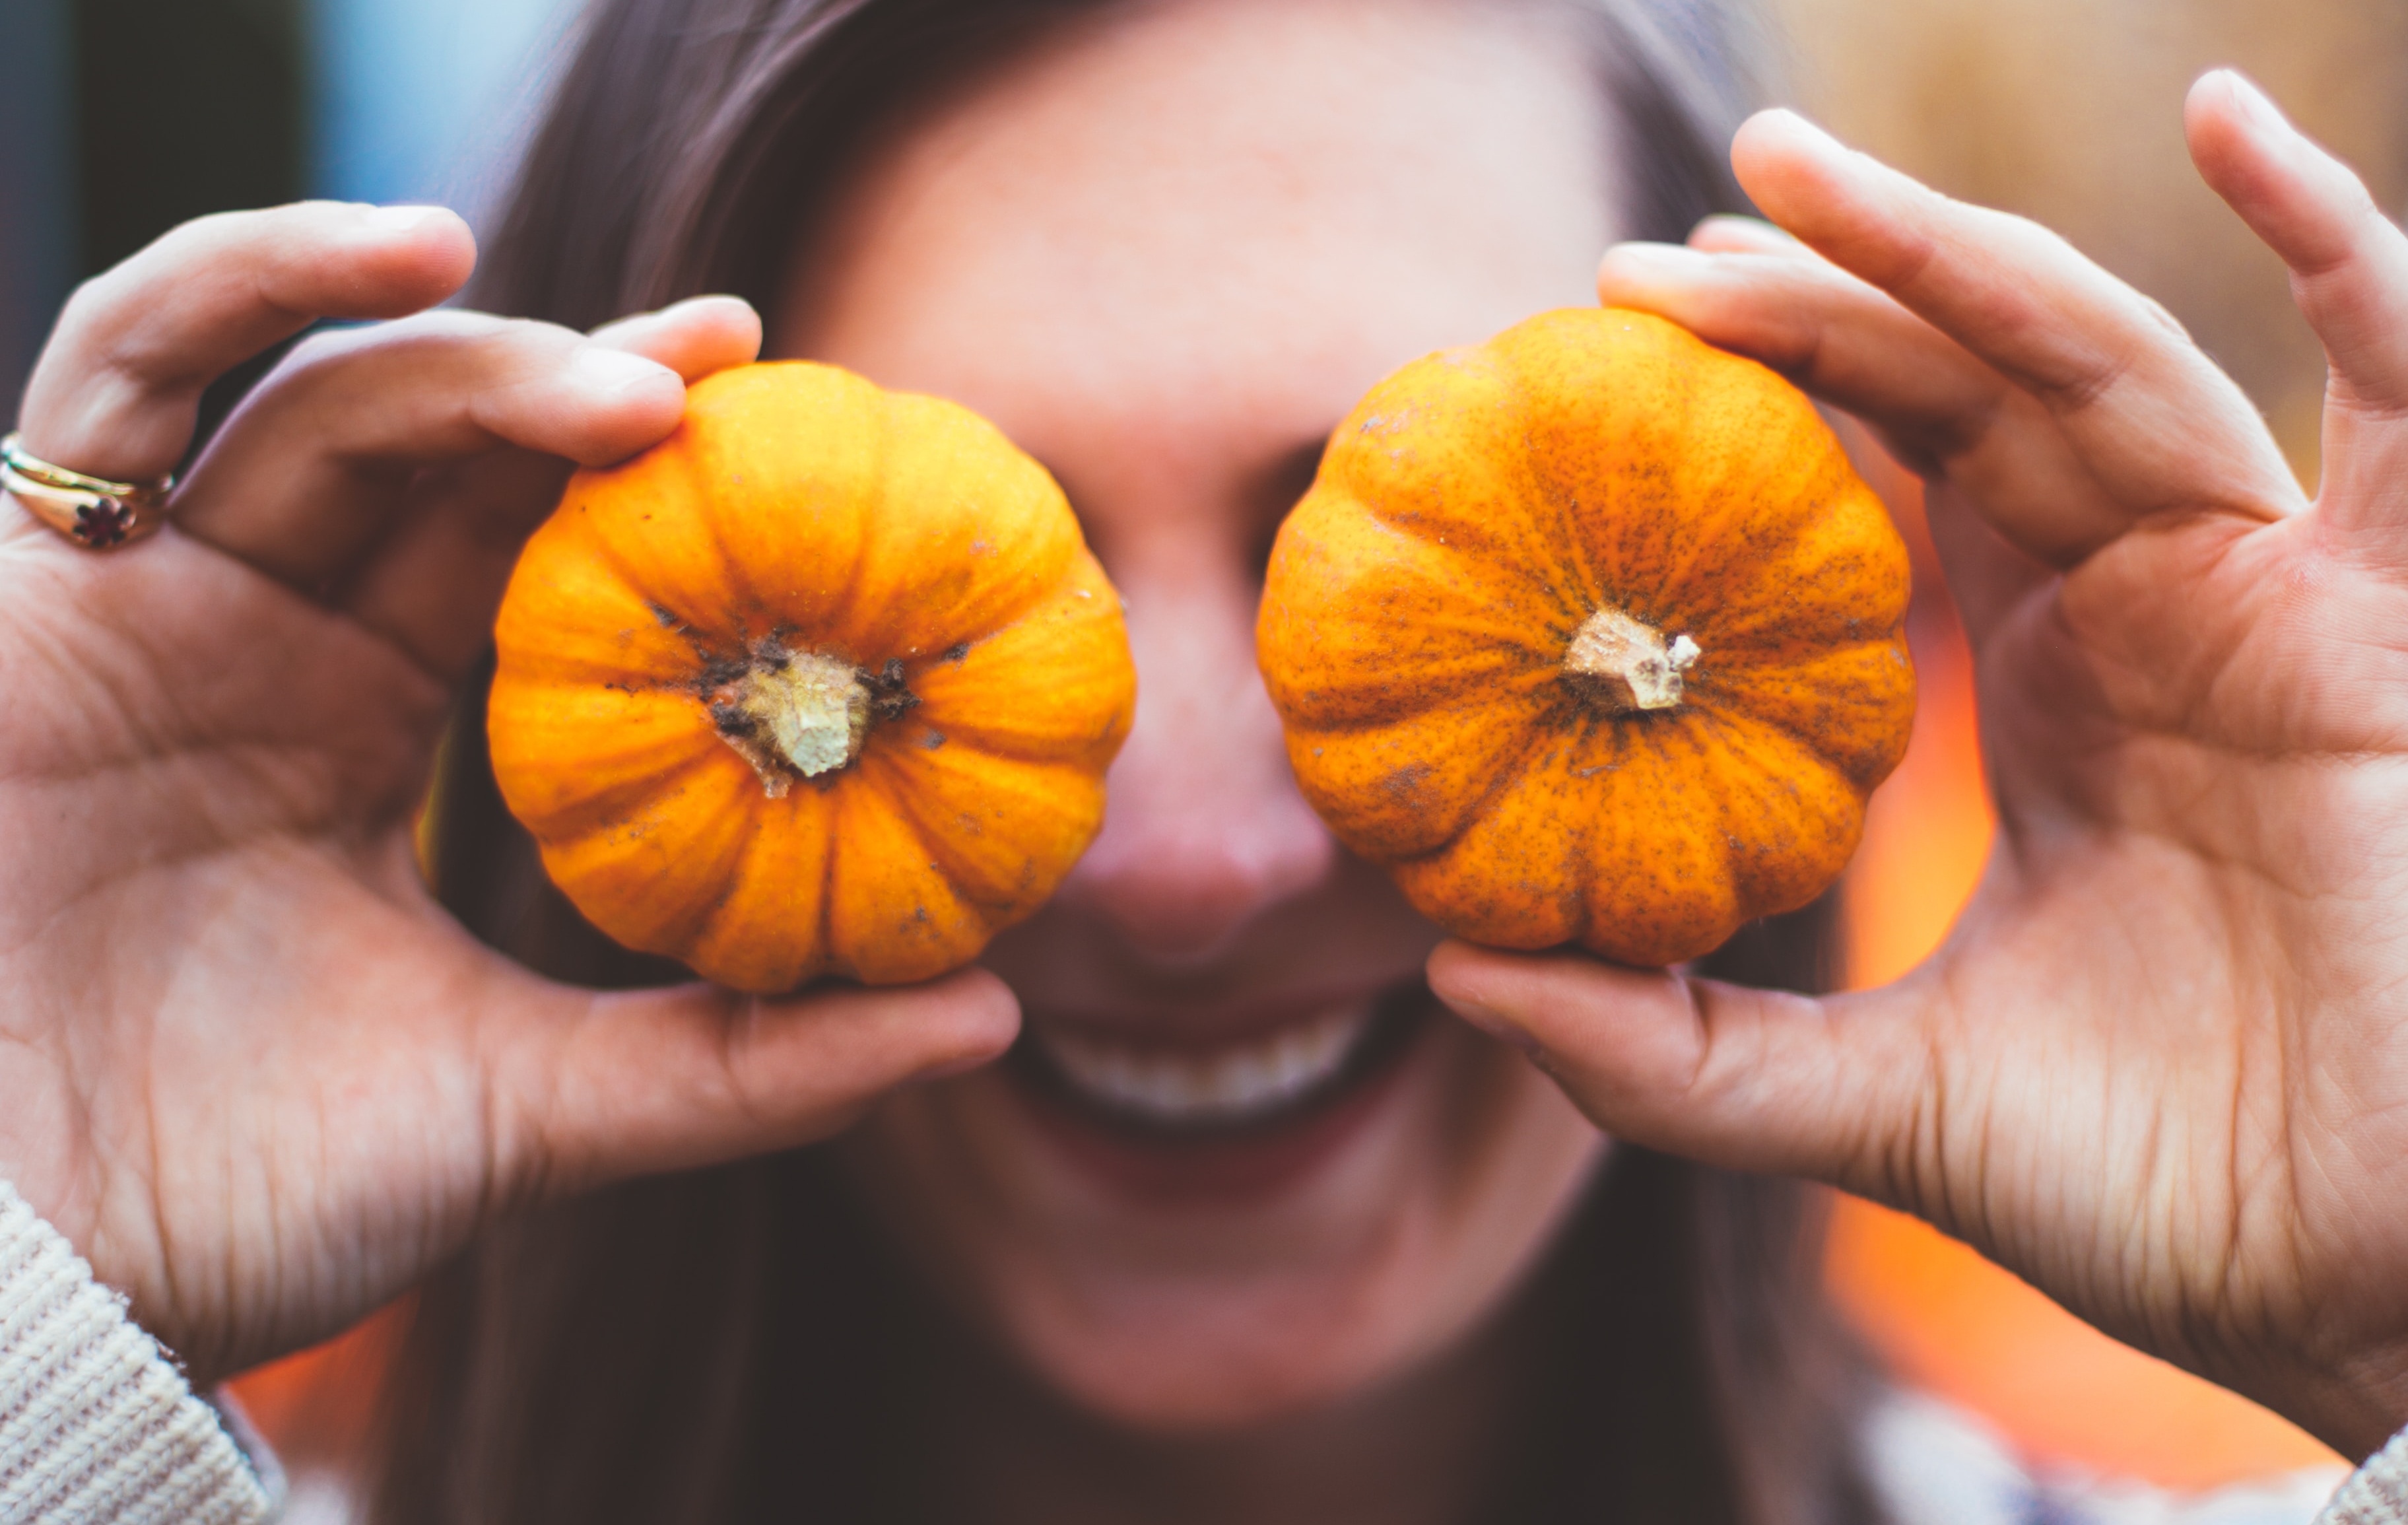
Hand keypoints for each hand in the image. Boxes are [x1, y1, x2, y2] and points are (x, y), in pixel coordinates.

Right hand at [0, 203, 1016, 1383]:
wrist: (15, 1276)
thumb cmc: (239, 1202)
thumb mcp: (531, 1110)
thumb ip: (745, 1065)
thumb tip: (992, 1019)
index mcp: (377, 735)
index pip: (538, 565)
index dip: (661, 500)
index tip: (816, 458)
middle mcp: (272, 645)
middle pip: (449, 459)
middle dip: (597, 393)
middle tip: (747, 365)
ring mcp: (153, 600)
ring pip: (321, 397)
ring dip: (477, 348)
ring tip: (645, 373)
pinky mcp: (29, 576)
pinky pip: (121, 372)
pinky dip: (247, 283)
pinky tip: (407, 252)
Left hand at [1428, 72, 2407, 1458]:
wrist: (2341, 1277)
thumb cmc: (2141, 1185)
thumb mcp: (1861, 1103)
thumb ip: (1665, 1050)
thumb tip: (1449, 978)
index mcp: (2039, 675)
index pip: (1886, 474)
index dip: (1764, 401)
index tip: (1599, 363)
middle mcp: (2146, 604)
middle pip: (1966, 385)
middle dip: (1815, 296)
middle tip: (1638, 261)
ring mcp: (2270, 593)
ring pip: (2103, 357)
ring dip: (1951, 252)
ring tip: (1780, 178)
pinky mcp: (2389, 621)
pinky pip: (2398, 388)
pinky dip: (2338, 243)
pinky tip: (2235, 123)